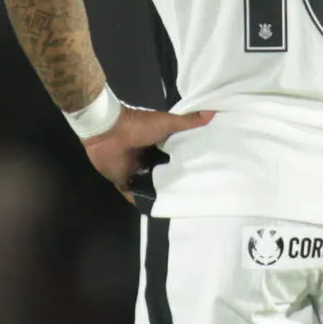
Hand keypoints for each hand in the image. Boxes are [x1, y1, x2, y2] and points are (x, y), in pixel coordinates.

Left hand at [82, 105, 214, 202]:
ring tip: (178, 205)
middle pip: (162, 172)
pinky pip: (133, 194)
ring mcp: (134, 169)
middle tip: (192, 193)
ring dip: (158, 193)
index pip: (173, 156)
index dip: (184, 163)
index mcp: (156, 143)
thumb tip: (213, 113)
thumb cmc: (138, 126)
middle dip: (173, 181)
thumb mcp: (167, 123)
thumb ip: (187, 121)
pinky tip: (154, 210)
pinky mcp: (123, 180)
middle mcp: (146, 157)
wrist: (109, 132)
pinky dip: (141, 201)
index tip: (201, 173)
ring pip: (149, 184)